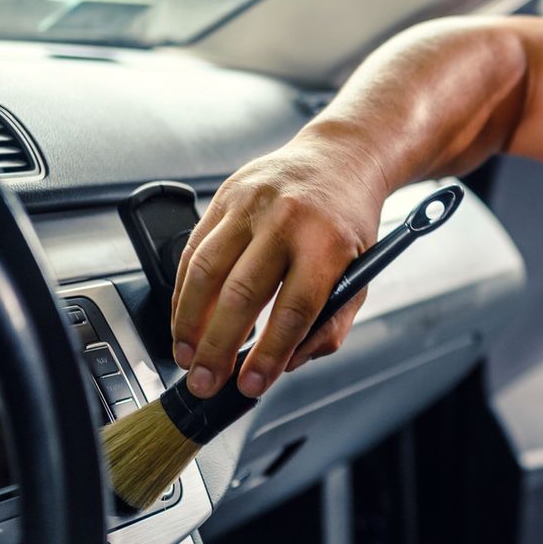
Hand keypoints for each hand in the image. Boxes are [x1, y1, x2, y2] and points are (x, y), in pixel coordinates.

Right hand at [170, 127, 388, 397]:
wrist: (340, 158)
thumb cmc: (348, 221)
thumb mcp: (360, 275)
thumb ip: (329, 325)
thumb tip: (288, 362)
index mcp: (327, 243)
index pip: (294, 310)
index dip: (268, 354)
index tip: (251, 385)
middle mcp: (287, 219)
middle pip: (242, 293)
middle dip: (218, 347)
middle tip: (206, 380)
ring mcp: (251, 204)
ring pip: (206, 270)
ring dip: (189, 321)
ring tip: (185, 355)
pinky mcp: (225, 196)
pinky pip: (193, 248)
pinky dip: (182, 290)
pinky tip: (183, 316)